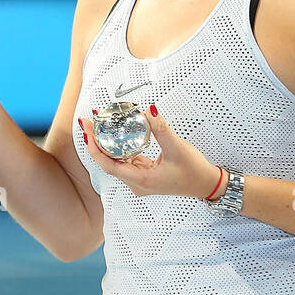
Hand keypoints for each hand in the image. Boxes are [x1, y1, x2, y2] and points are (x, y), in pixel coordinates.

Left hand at [80, 105, 222, 199]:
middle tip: (90, 123)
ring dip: (106, 145)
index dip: (95, 149)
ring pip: (116, 162)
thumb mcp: (177, 148)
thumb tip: (148, 111)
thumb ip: (161, 129)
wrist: (205, 183)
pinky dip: (118, 148)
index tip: (88, 132)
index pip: (109, 166)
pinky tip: (115, 136)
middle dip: (97, 143)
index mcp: (142, 180)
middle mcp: (137, 183)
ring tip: (98, 127)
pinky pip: (125, 161)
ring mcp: (139, 180)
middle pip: (109, 163)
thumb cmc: (194, 172)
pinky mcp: (143, 175)